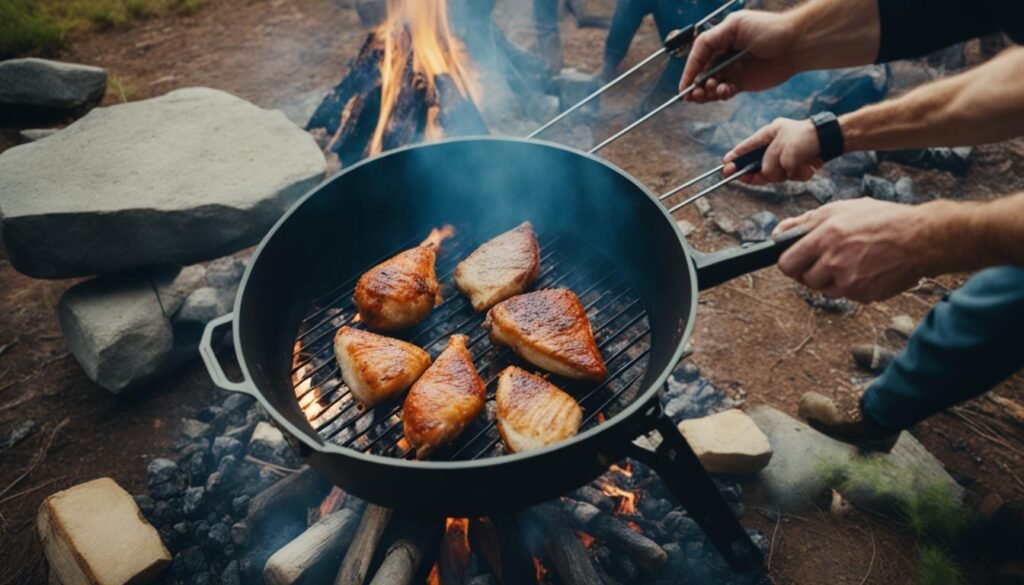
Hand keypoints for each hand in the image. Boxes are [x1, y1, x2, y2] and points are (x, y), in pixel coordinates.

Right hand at [679, 10, 801, 102]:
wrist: (795, 45)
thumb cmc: (768, 29)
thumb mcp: (735, 25)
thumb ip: (711, 39)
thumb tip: (696, 56)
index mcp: (721, 38)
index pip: (699, 56)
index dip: (690, 71)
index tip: (684, 86)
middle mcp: (724, 55)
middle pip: (702, 73)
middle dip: (696, 84)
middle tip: (696, 93)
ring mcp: (733, 70)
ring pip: (711, 85)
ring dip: (707, 91)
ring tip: (712, 91)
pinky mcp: (743, 83)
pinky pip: (725, 92)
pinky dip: (720, 95)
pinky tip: (724, 92)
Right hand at [724, 118, 820, 181]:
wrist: (832, 141)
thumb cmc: (807, 139)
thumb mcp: (782, 151)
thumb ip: (769, 164)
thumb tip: (766, 175)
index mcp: (769, 133)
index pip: (747, 147)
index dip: (735, 157)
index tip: (725, 166)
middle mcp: (775, 145)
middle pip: (757, 163)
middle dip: (752, 172)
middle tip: (737, 177)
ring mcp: (786, 155)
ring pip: (774, 173)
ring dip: (782, 174)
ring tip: (794, 167)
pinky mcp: (796, 165)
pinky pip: (790, 176)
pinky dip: (797, 174)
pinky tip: (807, 167)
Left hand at [772, 199, 936, 301]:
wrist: (920, 239)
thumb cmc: (881, 219)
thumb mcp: (840, 209)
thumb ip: (804, 222)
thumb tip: (777, 234)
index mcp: (824, 237)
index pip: (786, 263)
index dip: (789, 261)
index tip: (796, 258)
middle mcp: (833, 261)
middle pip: (803, 279)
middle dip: (810, 270)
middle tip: (826, 258)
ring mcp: (848, 281)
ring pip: (822, 290)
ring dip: (829, 279)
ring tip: (848, 262)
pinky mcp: (862, 295)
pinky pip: (844, 295)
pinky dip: (849, 285)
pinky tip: (863, 269)